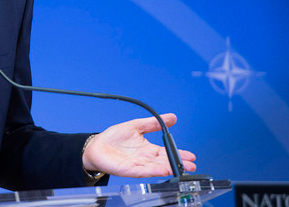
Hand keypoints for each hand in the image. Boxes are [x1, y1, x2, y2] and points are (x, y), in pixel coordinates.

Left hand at [82, 113, 196, 177]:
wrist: (97, 145)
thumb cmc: (114, 137)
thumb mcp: (136, 126)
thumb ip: (153, 123)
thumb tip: (172, 117)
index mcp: (147, 149)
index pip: (166, 152)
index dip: (178, 153)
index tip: (191, 156)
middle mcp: (144, 158)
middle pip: (164, 161)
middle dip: (178, 163)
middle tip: (191, 165)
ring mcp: (137, 165)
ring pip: (155, 168)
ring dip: (168, 168)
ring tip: (180, 168)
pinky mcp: (128, 170)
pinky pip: (142, 171)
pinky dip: (152, 171)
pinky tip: (161, 170)